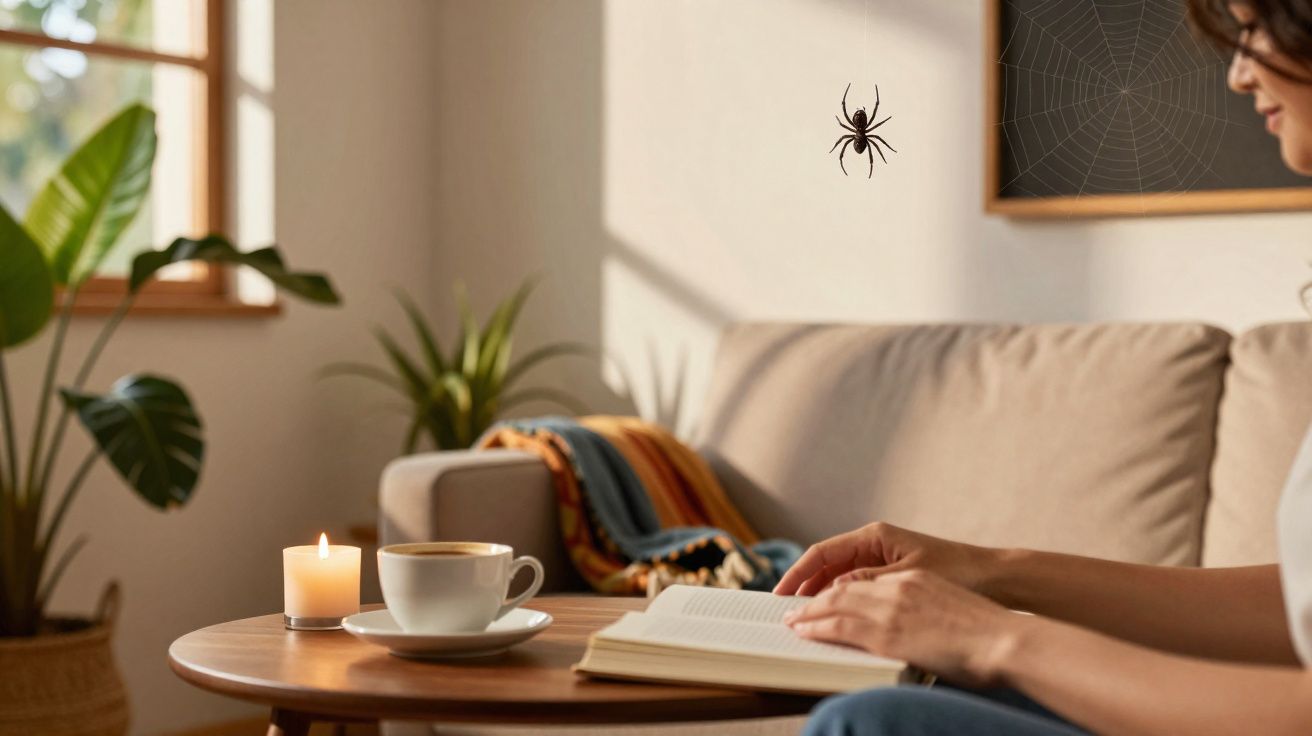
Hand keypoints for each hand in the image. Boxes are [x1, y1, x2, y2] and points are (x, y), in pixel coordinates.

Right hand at [773, 522, 999, 597]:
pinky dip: (841, 598)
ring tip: (803, 614)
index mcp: (874, 536)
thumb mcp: (906, 579)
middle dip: (804, 584)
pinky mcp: (890, 573)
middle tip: (785, 608)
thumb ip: (867, 582)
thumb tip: (832, 590)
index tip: (781, 592)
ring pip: (839, 575)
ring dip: (820, 593)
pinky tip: (833, 614)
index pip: (822, 552)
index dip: (798, 572)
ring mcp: (881, 557)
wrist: (992, 577)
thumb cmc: (956, 571)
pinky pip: (855, 584)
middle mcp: (874, 543)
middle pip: (826, 563)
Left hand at [783, 570, 1030, 686]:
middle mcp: (897, 585)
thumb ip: (913, 606)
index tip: (816, 592)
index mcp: (910, 578)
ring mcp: (891, 606)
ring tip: (791, 619)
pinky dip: (817, 625)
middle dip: (811, 594)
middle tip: (791, 604)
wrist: (1003, 639)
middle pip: (841, 585)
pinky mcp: (888, 631)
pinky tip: (804, 629)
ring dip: (808, 611)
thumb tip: (899, 623)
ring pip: (835, 602)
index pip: (860, 575)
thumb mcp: (942, 605)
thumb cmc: (983, 630)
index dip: (833, 582)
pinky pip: (841, 624)